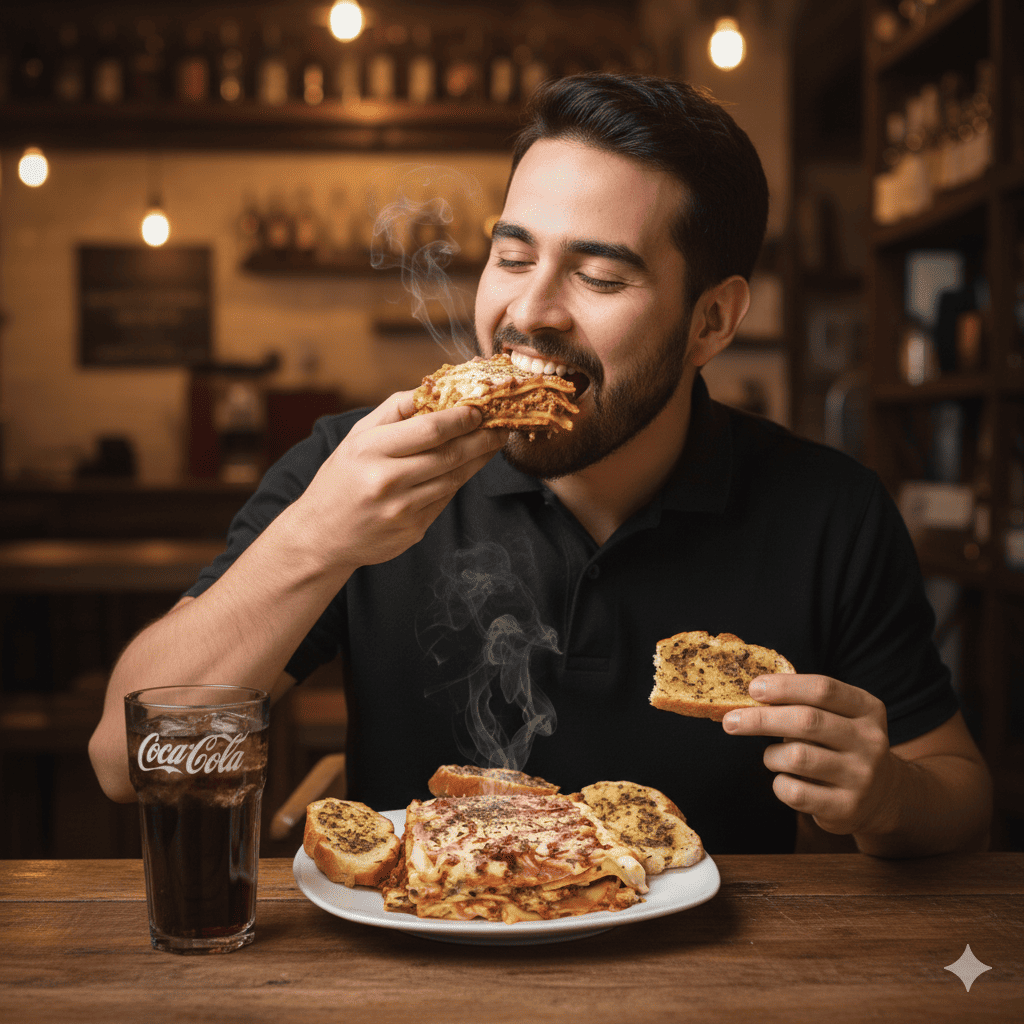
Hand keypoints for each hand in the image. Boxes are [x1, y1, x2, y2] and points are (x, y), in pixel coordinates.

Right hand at [296, 392, 507, 571]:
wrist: (322, 535)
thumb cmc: (342, 479)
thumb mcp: (358, 437)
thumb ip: (396, 410)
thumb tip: (435, 388)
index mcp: (371, 450)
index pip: (429, 429)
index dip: (462, 418)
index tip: (481, 409)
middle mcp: (386, 480)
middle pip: (449, 455)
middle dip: (482, 438)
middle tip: (502, 426)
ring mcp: (402, 509)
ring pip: (453, 479)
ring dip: (478, 460)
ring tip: (493, 444)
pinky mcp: (413, 529)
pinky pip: (445, 500)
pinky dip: (458, 482)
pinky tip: (466, 468)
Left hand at [722, 674, 899, 838]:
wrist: (882, 796)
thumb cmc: (842, 745)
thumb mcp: (838, 716)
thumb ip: (805, 703)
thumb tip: (752, 695)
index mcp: (867, 709)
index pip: (823, 689)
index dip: (784, 686)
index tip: (753, 688)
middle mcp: (870, 741)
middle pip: (807, 721)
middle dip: (761, 719)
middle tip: (731, 721)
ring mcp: (862, 777)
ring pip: (797, 757)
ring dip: (771, 755)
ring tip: (772, 757)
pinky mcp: (847, 808)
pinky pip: (795, 792)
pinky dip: (779, 784)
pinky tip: (785, 780)